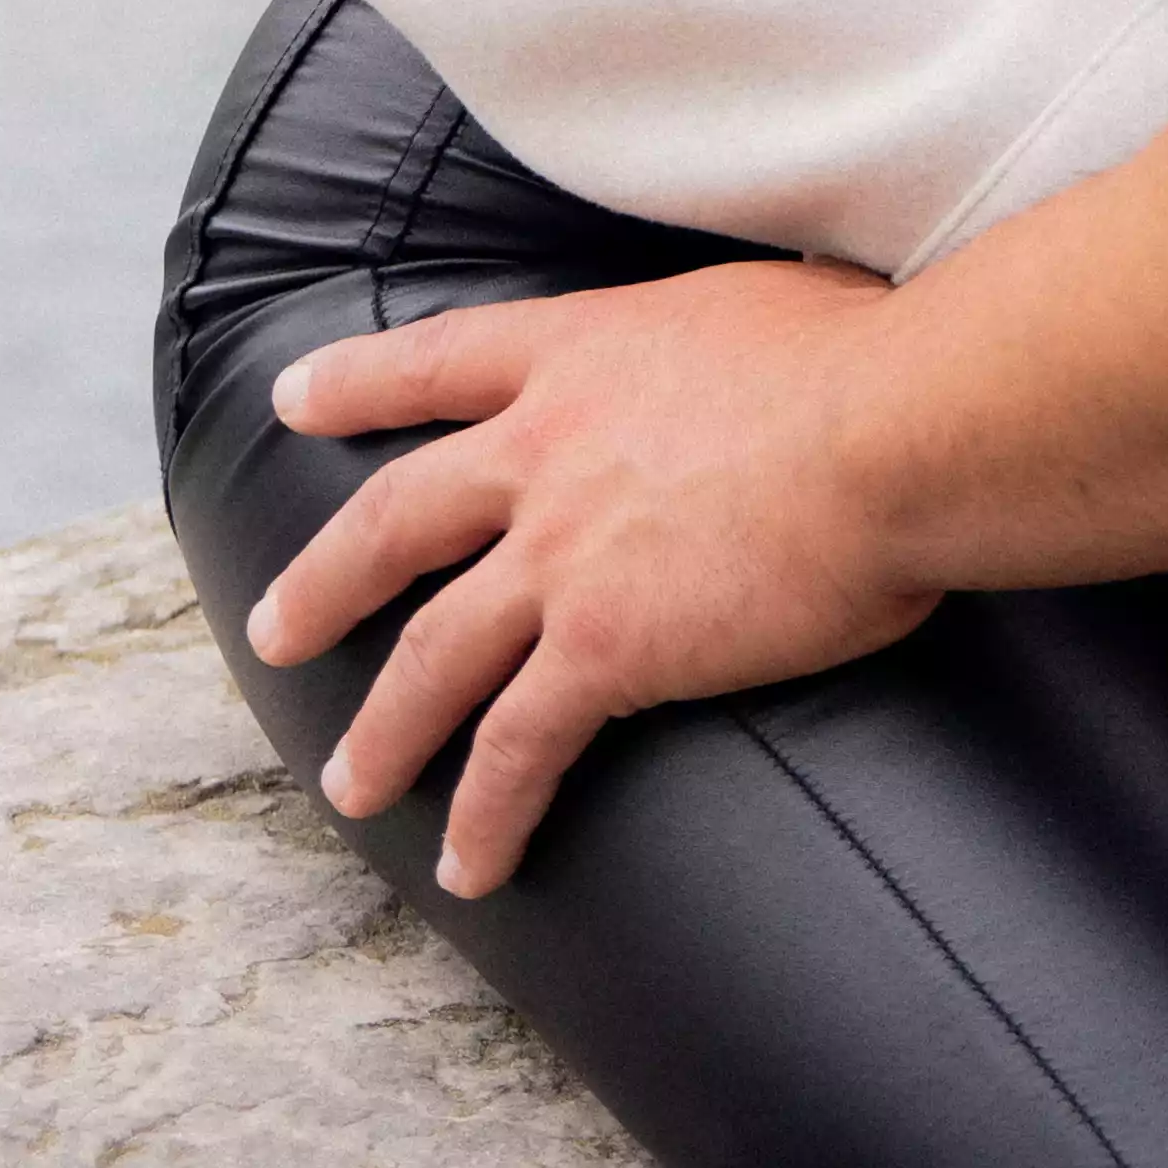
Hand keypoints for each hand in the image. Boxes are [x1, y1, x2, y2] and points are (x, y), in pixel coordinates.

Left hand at [247, 262, 929, 893]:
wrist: (893, 428)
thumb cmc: (872, 355)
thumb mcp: (770, 304)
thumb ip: (731, 335)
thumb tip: (781, 330)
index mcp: (587, 350)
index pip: (444, 358)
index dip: (361, 381)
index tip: (298, 398)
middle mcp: (547, 447)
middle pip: (398, 517)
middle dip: (327, 578)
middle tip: (274, 624)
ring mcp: (563, 552)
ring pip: (434, 652)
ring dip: (384, 726)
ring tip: (351, 784)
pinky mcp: (603, 648)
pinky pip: (518, 747)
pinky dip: (486, 813)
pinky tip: (472, 862)